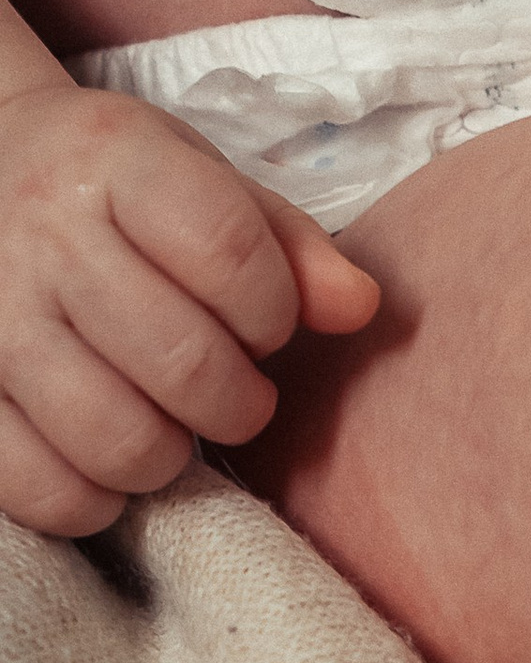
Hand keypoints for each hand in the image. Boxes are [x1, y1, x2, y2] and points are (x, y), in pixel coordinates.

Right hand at [0, 75, 377, 532]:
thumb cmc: (114, 194)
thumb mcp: (201, 183)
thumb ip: (288, 247)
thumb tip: (359, 308)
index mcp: (115, 161)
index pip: (231, 254)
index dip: (273, 314)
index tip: (264, 327)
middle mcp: (40, 233)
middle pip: (184, 362)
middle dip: (237, 403)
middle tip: (231, 397)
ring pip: (118, 439)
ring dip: (170, 457)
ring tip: (168, 427)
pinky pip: (43, 490)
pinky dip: (94, 501)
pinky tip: (105, 463)